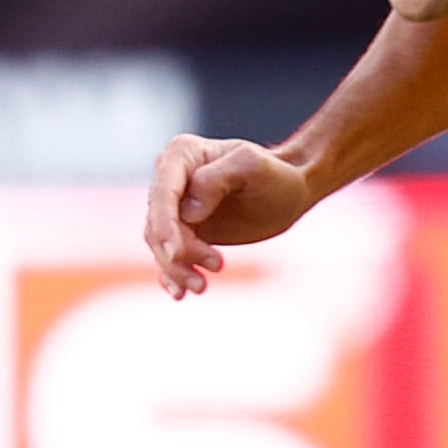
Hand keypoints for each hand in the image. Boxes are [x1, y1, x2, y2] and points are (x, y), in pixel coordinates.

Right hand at [145, 134, 317, 296]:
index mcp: (182, 154)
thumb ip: (218, 178)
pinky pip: (167, 256)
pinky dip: (171, 275)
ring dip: (177, 269)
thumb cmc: (275, 175)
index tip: (177, 253)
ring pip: (161, 244)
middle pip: (158, 223)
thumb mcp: (254, 168)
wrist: (289, 193)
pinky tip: (180, 293)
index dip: (165, 225)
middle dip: (178, 252)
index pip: (163, 193)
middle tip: (218, 265)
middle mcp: (170, 178)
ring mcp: (175, 206)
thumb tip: (188, 210)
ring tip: (202, 286)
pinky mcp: (183, 231)